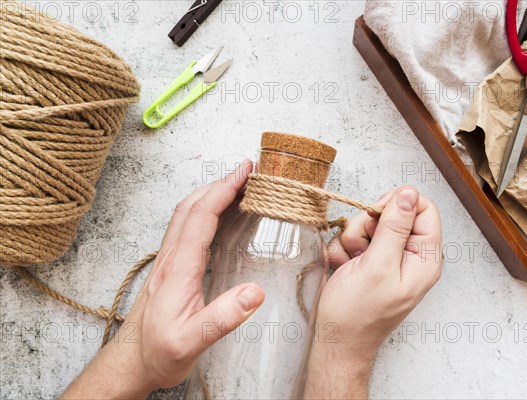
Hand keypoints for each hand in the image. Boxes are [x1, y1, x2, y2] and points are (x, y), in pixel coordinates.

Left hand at [63, 160, 264, 398]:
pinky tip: (218, 216)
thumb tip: (255, 292)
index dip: (223, 190)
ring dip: (210, 193)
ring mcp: (168, 261)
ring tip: (236, 185)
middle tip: (246, 171)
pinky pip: (186, 228)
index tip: (244, 173)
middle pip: (191, 206)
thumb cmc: (159, 353)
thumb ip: (221, 318)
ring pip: (186, 214)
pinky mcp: (170, 268)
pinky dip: (204, 210)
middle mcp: (171, 258)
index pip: (201, 217)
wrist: (131, 363)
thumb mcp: (191, 343)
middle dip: (219, 183)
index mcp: (178, 269)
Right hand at [305, 187, 441, 398]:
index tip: (377, 214)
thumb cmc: (358, 313)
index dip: (399, 203)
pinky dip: (344, 249)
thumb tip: (409, 193)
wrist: (335, 340)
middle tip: (361, 247)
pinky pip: (354, 237)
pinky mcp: (367, 260)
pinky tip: (343, 268)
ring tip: (351, 262)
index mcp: (424, 258)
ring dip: (352, 237)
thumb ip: (395, 227)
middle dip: (369, 224)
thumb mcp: (378, 265)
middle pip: (393, 213)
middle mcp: (409, 255)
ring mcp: (387, 258)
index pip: (423, 208)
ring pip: (369, 223)